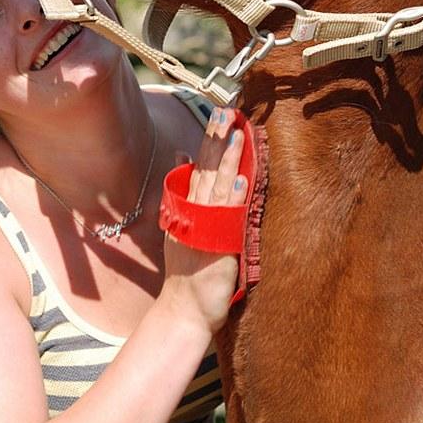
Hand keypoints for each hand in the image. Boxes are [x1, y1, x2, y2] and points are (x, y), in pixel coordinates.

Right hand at [161, 108, 247, 339]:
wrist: (183, 309)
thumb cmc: (187, 269)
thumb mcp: (181, 223)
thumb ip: (185, 190)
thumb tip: (184, 156)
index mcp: (188, 205)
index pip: (199, 163)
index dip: (209, 138)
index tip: (220, 113)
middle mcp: (194, 212)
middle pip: (205, 168)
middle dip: (216, 140)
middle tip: (226, 112)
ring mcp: (205, 228)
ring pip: (216, 186)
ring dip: (227, 161)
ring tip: (237, 136)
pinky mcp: (218, 246)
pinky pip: (226, 218)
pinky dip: (233, 198)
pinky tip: (241, 180)